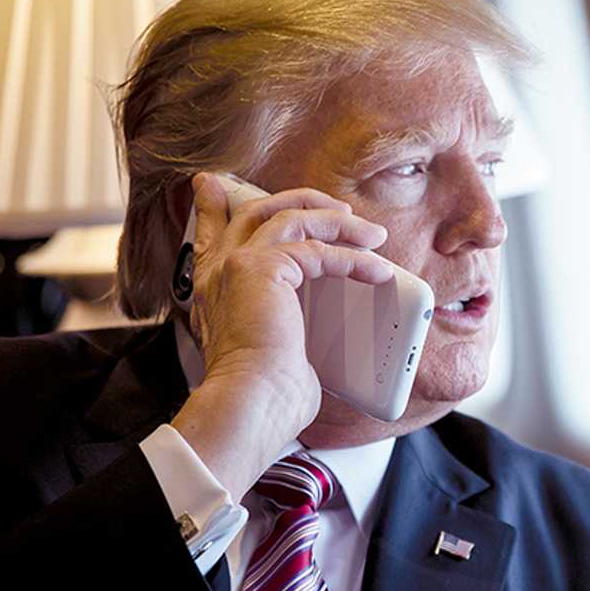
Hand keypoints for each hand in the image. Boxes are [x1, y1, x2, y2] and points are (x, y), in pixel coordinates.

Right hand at [169, 173, 393, 499]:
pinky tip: (378, 271)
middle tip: (338, 208)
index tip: (216, 184)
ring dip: (337, 223)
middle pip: (256, 210)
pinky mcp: (261, 269)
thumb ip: (283, 328)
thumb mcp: (274, 351)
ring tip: (372, 235)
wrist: (249, 406)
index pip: (211, 233)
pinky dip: (353, 258)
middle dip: (299, 200)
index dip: (214, 204)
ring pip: (290, 218)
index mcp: (212, 289)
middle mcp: (217, 271)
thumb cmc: (264, 396)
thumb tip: (320, 341)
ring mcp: (236, 265)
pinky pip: (317, 250)